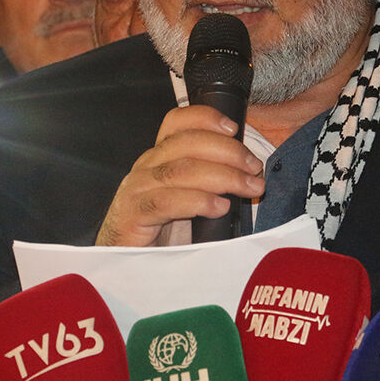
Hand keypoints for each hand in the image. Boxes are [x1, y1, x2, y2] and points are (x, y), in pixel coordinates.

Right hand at [96, 105, 263, 246]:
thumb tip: (249, 174)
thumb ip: (209, 181)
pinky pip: (166, 202)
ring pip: (181, 170)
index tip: (234, 128)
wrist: (126, 262)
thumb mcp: (188, 199)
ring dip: (223, 176)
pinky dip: (198, 201)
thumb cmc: (161, 233)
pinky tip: (220, 208)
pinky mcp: (133, 215)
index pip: (177, 122)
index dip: (205, 118)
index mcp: (159, 158)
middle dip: (228, 151)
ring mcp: (137, 190)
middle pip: (186, 143)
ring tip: (248, 188)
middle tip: (254, 168)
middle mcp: (146, 167)